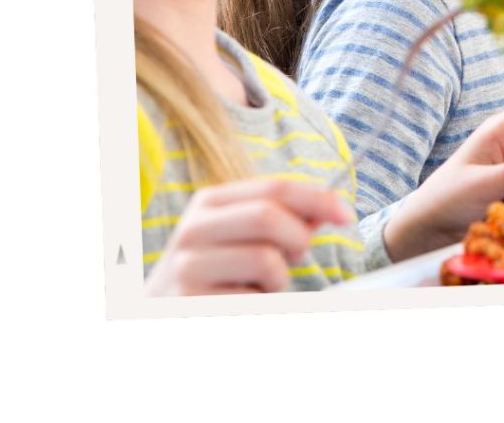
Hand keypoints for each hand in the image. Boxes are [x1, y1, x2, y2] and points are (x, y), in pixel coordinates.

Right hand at [145, 178, 350, 295]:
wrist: (157, 316)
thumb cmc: (213, 273)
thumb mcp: (240, 237)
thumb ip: (282, 219)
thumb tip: (330, 209)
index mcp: (209, 203)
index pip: (274, 188)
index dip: (316, 198)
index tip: (346, 214)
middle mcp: (194, 228)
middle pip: (269, 217)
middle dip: (298, 239)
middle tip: (296, 258)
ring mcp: (189, 266)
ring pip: (266, 261)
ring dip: (279, 280)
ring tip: (261, 286)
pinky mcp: (192, 302)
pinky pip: (253, 300)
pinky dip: (262, 304)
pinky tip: (242, 303)